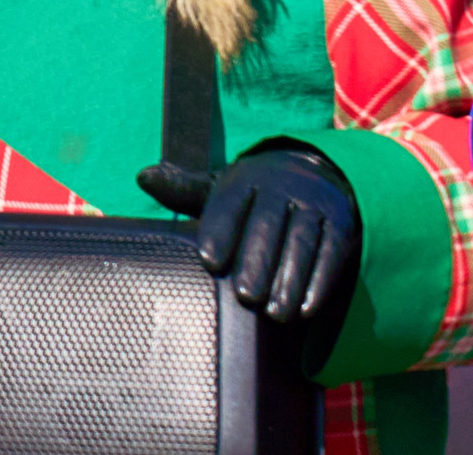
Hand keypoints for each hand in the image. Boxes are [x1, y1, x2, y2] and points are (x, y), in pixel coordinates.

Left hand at [141, 146, 358, 322]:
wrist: (314, 172)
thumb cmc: (254, 193)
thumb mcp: (220, 187)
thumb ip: (183, 189)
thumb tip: (143, 176)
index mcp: (246, 176)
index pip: (230, 202)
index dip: (219, 230)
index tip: (209, 262)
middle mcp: (282, 185)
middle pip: (268, 224)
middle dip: (257, 261)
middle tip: (244, 296)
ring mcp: (314, 203)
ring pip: (302, 241)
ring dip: (290, 279)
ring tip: (275, 314)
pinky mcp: (341, 223)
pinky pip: (333, 252)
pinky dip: (322, 282)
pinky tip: (308, 309)